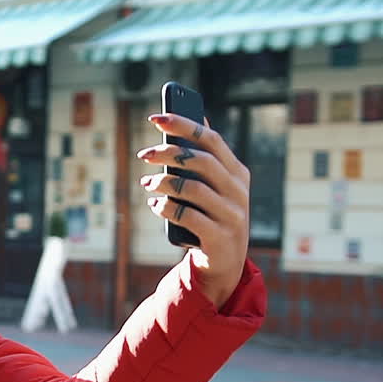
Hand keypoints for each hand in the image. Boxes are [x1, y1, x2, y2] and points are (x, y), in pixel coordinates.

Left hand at [136, 113, 250, 309]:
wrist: (225, 263)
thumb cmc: (213, 216)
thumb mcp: (214, 187)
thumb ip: (206, 158)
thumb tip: (198, 117)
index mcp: (238, 173)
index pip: (211, 140)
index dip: (184, 125)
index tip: (156, 117)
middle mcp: (238, 192)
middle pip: (201, 161)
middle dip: (168, 153)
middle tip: (144, 154)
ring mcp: (232, 215)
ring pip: (192, 189)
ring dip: (163, 183)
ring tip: (147, 184)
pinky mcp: (219, 238)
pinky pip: (188, 217)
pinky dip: (166, 208)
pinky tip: (155, 204)